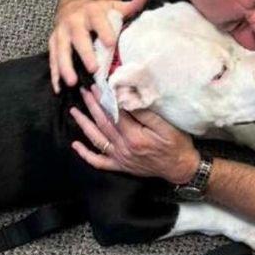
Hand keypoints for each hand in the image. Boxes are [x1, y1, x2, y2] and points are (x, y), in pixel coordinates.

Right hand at [48, 0, 147, 92]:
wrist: (71, 5)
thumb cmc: (97, 11)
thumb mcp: (112, 6)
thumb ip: (129, 6)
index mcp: (91, 12)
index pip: (98, 21)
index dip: (104, 31)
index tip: (111, 44)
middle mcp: (73, 21)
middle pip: (78, 38)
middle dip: (85, 53)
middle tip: (93, 69)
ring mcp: (61, 33)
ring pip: (61, 51)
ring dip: (65, 67)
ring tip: (72, 82)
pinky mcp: (52, 43)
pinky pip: (52, 59)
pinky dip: (54, 74)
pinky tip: (58, 87)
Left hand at [69, 86, 200, 184]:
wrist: (180, 168)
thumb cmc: (177, 145)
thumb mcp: (167, 126)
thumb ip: (146, 114)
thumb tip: (128, 99)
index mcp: (134, 137)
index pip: (114, 113)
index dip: (104, 99)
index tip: (98, 86)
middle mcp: (124, 148)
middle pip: (103, 123)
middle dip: (92, 106)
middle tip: (83, 92)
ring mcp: (120, 158)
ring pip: (96, 140)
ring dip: (84, 124)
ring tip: (74, 111)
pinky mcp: (120, 166)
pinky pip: (99, 162)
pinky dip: (86, 154)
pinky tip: (76, 145)